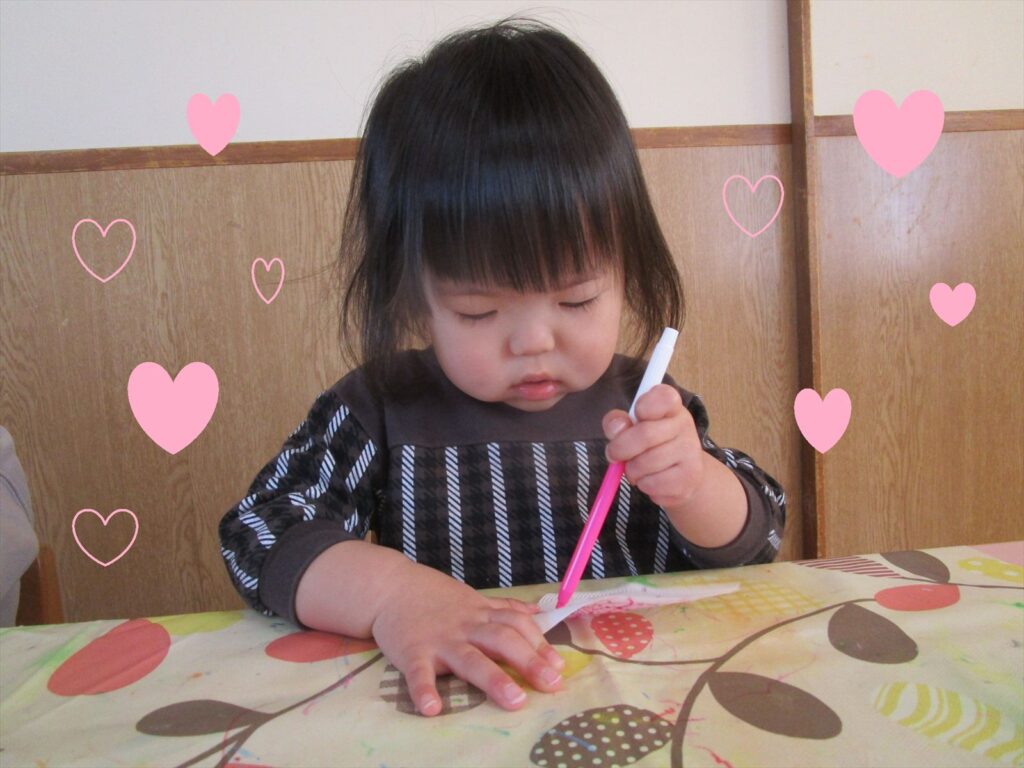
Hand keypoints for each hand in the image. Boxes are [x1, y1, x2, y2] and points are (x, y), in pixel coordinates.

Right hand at [370, 561, 565, 716]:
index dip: (539, 644)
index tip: (558, 667)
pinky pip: (419, 673)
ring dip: (494, 679)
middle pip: (502, 640)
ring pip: (470, 658)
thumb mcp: (473, 598)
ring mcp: (440, 640)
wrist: (390, 587)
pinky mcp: (412, 652)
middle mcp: (466, 626)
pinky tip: (432, 709)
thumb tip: (537, 612)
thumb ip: (504, 608)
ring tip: (515, 701)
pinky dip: (424, 690)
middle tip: (551, 684)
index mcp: (482, 614)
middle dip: (529, 661)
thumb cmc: (436, 598)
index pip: (518, 624)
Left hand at [602, 383, 705, 510]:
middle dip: (620, 449)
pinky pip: (652, 484)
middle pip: (645, 434)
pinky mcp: (689, 477)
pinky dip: (643, 485)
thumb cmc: (650, 444)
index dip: (643, 406)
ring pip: (645, 464)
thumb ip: (617, 422)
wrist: (681, 473)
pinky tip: (651, 480)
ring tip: (637, 469)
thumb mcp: (630, 426)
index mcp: (671, 405)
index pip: (663, 397)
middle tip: (614, 455)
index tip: (636, 416)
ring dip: (631, 471)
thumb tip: (617, 429)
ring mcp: (691, 451)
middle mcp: (685, 424)